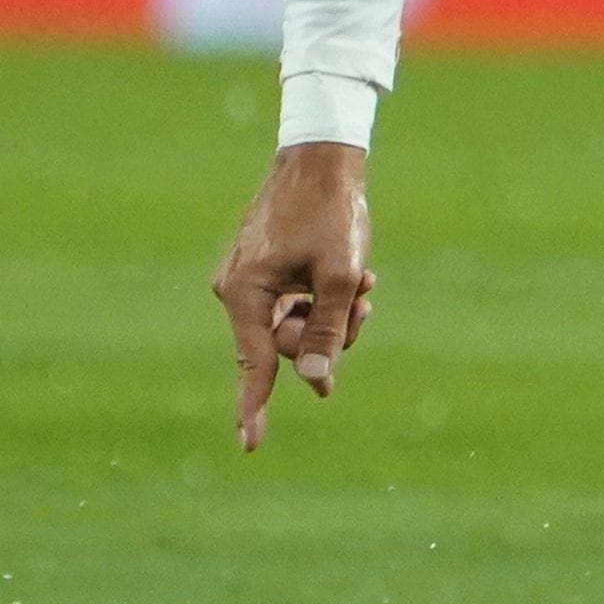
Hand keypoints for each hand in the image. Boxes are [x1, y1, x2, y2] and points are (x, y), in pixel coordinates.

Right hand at [214, 143, 375, 451]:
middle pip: (289, 346)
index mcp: (246, 294)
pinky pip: (295, 304)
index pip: (255, 363)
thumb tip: (320, 384)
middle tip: (365, 303)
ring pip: (298, 326)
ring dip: (335, 312)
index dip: (255, 407)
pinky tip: (357, 276)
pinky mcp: (263, 272)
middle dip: (331, 332)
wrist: (320, 158)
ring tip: (365, 282)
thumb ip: (330, 330)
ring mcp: (249, 283)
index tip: (251, 445)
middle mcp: (238, 292)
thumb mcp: (342, 274)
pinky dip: (325, 296)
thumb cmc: (331, 212)